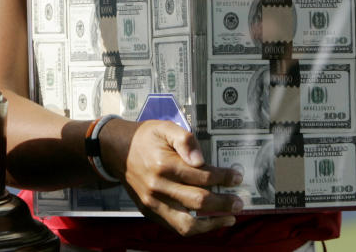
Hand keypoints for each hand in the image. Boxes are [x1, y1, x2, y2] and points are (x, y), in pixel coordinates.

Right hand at [100, 119, 243, 235]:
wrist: (116, 151)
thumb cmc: (145, 138)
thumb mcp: (165, 128)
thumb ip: (185, 140)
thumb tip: (201, 160)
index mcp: (164, 164)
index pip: (202, 176)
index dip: (223, 177)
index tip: (236, 177)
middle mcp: (158, 187)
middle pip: (199, 201)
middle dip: (224, 203)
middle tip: (239, 202)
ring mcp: (153, 203)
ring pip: (187, 224)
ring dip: (211, 224)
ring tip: (228, 219)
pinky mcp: (150, 212)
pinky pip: (175, 227)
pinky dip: (194, 228)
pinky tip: (207, 222)